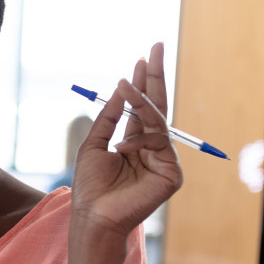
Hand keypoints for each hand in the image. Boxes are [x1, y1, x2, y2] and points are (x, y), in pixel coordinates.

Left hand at [71, 42, 184, 236]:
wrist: (94, 216)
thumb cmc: (91, 187)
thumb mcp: (94, 144)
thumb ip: (108, 117)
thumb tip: (122, 88)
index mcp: (135, 142)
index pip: (143, 109)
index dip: (142, 84)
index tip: (142, 58)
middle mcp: (152, 149)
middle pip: (158, 107)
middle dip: (155, 77)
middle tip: (155, 48)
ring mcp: (164, 161)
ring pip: (158, 121)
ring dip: (142, 100)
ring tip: (126, 83)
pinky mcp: (172, 174)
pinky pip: (159, 143)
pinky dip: (139, 141)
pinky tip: (122, 147)